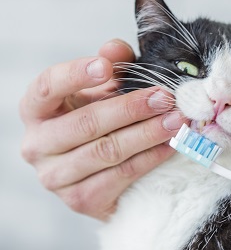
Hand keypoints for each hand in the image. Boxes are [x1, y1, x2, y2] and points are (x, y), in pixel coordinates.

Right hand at [20, 39, 185, 220]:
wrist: (102, 178)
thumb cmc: (99, 125)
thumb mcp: (100, 93)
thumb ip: (109, 68)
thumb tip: (117, 48)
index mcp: (35, 111)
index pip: (48, 87)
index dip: (76, 75)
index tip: (107, 66)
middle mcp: (37, 145)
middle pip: (87, 123)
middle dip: (131, 108)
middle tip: (165, 98)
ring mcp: (56, 177)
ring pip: (107, 151)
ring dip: (147, 134)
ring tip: (177, 121)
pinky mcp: (80, 201)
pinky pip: (121, 176)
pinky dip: (150, 159)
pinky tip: (170, 146)